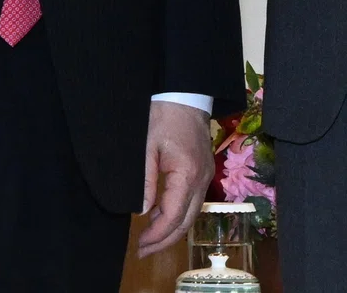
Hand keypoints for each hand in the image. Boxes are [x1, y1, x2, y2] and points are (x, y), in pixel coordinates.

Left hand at [137, 100, 214, 257]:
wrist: (186, 95)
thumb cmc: (164, 116)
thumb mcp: (147, 148)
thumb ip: (146, 181)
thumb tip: (143, 211)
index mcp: (187, 175)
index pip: (174, 216)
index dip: (157, 235)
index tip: (140, 245)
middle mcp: (202, 180)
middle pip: (186, 222)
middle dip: (165, 241)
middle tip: (143, 251)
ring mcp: (205, 177)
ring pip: (191, 214)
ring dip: (172, 230)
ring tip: (149, 240)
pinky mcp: (203, 173)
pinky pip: (192, 202)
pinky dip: (177, 215)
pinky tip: (161, 218)